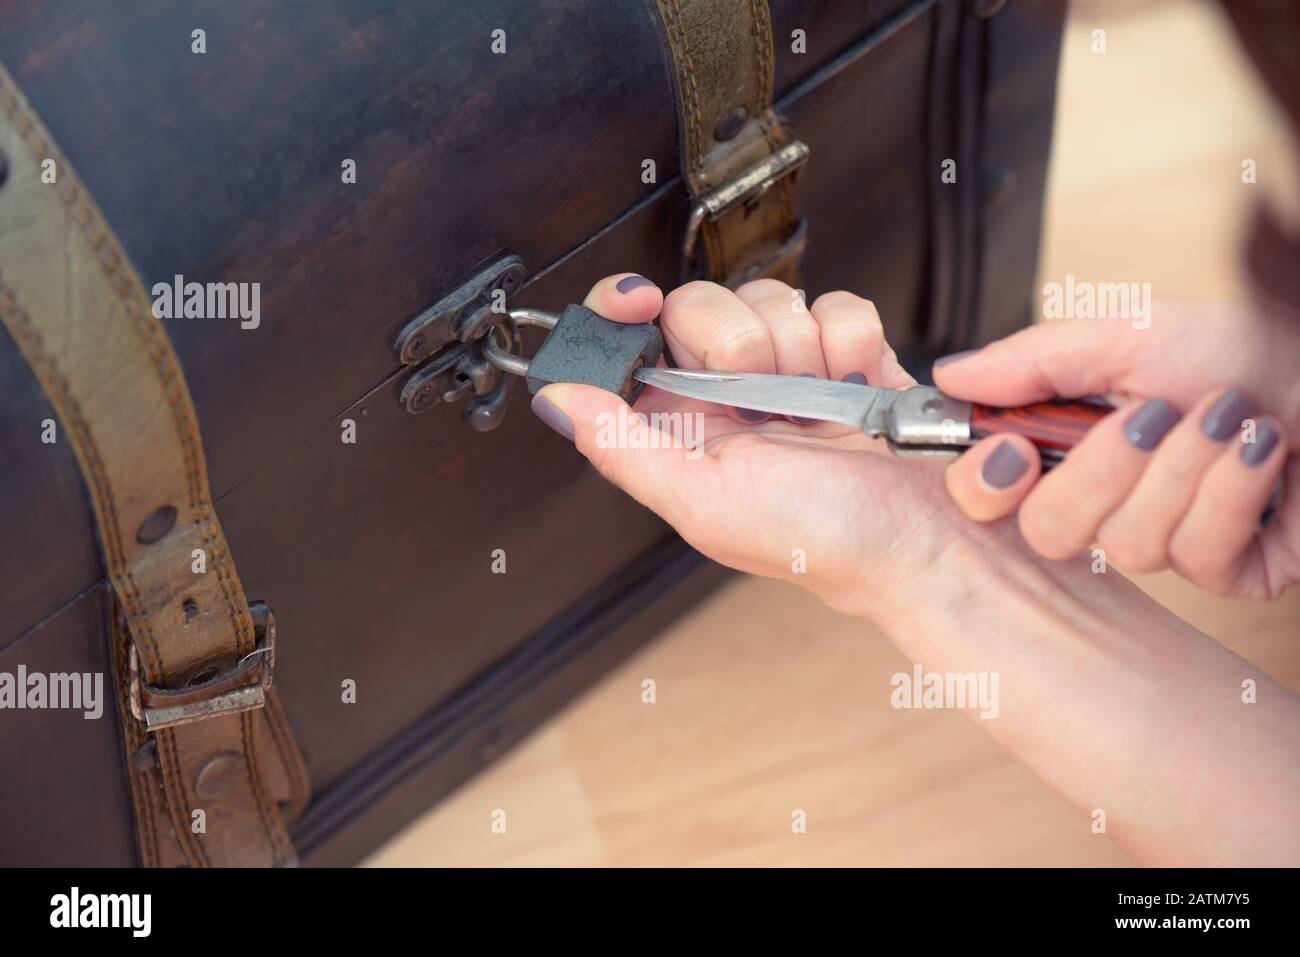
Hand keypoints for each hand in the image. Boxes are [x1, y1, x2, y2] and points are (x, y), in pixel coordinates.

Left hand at [530, 274, 1041, 621]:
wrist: (929, 540)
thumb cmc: (822, 542)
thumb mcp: (705, 504)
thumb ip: (625, 447)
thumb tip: (558, 399)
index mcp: (678, 425)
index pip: (627, 337)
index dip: (623, 305)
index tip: (639, 300)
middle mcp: (726, 393)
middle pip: (702, 301)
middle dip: (739, 344)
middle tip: (764, 399)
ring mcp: (790, 369)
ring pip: (772, 297)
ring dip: (802, 351)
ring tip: (817, 408)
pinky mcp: (848, 353)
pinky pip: (836, 302)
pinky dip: (851, 343)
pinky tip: (854, 391)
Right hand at [934, 301, 1299, 597]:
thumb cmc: (1254, 342)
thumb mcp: (1131, 333)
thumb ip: (1034, 359)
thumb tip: (949, 374)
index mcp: (1076, 442)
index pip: (992, 495)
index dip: (986, 486)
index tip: (1011, 450)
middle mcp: (1114, 497)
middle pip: (1048, 532)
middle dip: (1103, 469)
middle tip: (1151, 417)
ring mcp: (1171, 540)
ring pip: (1128, 546)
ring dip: (1187, 468)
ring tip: (1229, 416)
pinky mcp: (1232, 573)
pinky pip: (1197, 559)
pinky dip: (1232, 492)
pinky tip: (1262, 451)